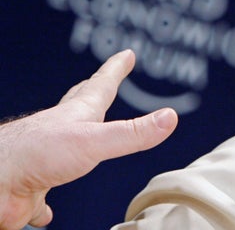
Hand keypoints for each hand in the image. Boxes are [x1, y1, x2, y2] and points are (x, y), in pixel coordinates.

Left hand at [0, 50, 177, 229]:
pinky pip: (43, 194)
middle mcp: (63, 132)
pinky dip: (47, 202)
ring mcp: (47, 158)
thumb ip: (132, 133)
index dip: (116, 69)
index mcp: (78, 114)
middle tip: (104, 80)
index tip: (126, 55)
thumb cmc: (35, 154)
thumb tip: (169, 118)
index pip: (102, 84)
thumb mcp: (94, 140)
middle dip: (95, 91)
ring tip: (82, 140)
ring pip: (66, 147)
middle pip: (81, 105)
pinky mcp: (35, 187)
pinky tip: (47, 209)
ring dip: (77, 142)